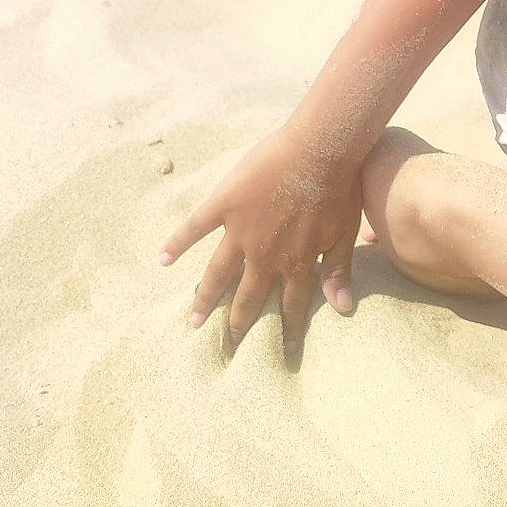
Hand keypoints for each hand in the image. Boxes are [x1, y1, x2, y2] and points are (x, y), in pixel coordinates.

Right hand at [158, 124, 364, 358]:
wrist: (320, 148)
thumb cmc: (339, 188)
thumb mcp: (344, 233)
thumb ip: (339, 270)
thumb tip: (343, 310)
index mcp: (295, 261)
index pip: (290, 306)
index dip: (287, 333)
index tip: (283, 357)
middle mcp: (263, 254)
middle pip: (248, 297)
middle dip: (238, 326)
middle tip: (227, 349)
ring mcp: (240, 230)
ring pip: (218, 273)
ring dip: (206, 298)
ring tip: (193, 321)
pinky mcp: (225, 204)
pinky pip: (196, 227)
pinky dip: (177, 242)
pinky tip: (162, 259)